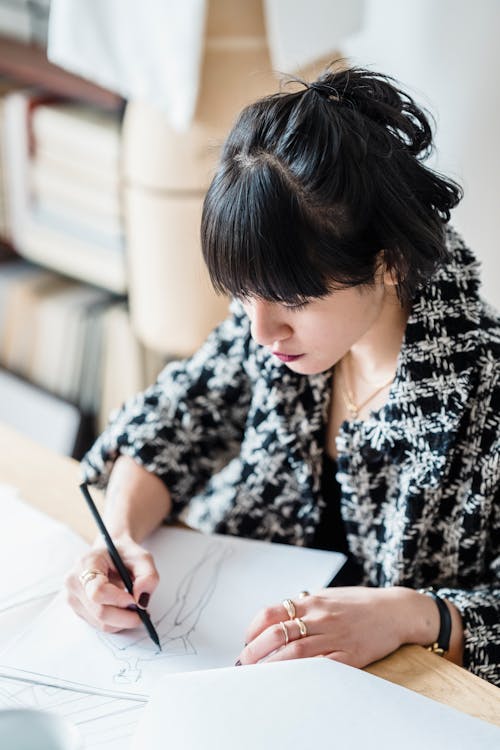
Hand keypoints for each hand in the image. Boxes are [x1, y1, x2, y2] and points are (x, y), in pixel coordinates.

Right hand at [65, 535, 159, 633]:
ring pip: (101, 623)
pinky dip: (116, 622)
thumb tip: (142, 599)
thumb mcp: (142, 557)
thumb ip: (148, 575)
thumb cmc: (123, 554)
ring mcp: (73, 598)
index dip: (119, 600)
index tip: (135, 600)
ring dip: (122, 621)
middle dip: (126, 616)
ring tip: (134, 607)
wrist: (109, 554)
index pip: (98, 591)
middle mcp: (74, 582)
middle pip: (100, 612)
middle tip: (143, 612)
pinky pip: (100, 625)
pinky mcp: (79, 611)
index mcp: (86, 563)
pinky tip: (123, 609)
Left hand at [236, 586, 432, 668]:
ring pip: (295, 653)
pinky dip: (301, 674)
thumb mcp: (328, 596)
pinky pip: (321, 667)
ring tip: (259, 676)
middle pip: (278, 634)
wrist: (395, 610)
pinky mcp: (350, 656)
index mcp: (312, 602)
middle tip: (244, 664)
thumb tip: (278, 618)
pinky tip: (290, 681)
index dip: (253, 629)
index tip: (247, 641)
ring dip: (272, 666)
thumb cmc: (360, 603)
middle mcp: (320, 617)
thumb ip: (305, 605)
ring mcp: (335, 637)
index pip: (271, 614)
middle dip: (255, 651)